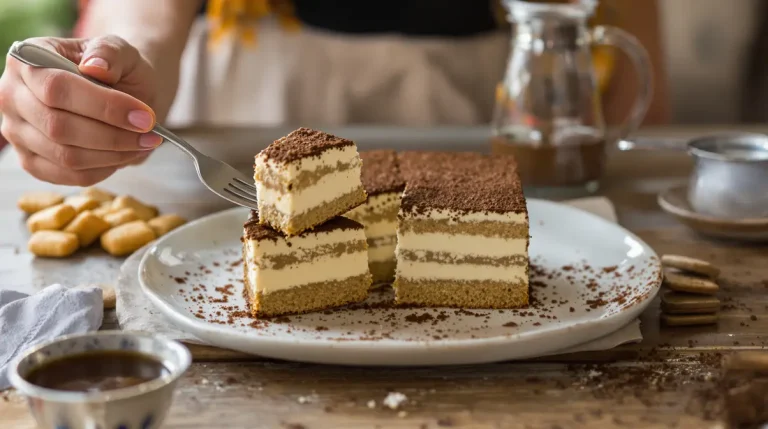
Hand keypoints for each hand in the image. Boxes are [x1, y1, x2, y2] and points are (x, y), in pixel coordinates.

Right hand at [0, 36, 162, 185]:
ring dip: (113, 155)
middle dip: (113, 135)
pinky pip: (69, 176)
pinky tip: (125, 154)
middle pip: (59, 127)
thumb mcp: (121, 50)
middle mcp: (12, 96)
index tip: (145, 116)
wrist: (118, 88)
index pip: (57, 88)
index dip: (104, 106)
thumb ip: (110, 53)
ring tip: (143, 143)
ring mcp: (17, 132)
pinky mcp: (32, 162)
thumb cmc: (116, 68)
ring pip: (65, 156)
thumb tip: (95, 67)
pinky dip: (104, 169)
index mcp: (27, 60)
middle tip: (151, 134)